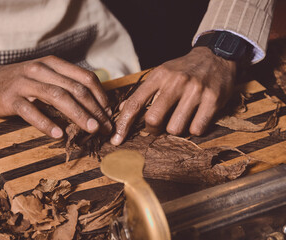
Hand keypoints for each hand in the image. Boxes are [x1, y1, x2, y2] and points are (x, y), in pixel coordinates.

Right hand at [0, 56, 111, 138]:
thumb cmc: (21, 82)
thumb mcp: (44, 76)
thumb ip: (65, 85)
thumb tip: (92, 105)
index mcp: (54, 64)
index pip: (85, 77)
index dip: (100, 95)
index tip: (109, 112)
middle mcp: (42, 70)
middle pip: (75, 88)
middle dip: (94, 109)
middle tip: (105, 126)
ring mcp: (26, 83)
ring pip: (58, 97)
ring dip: (78, 114)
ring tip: (91, 129)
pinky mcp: (11, 98)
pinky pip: (31, 111)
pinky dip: (46, 123)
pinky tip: (58, 134)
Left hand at [111, 47, 236, 144]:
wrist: (216, 56)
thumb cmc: (184, 69)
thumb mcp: (161, 74)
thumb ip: (143, 92)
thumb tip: (122, 108)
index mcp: (159, 76)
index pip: (135, 103)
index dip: (123, 124)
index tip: (116, 140)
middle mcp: (176, 82)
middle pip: (153, 119)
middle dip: (153, 129)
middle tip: (158, 126)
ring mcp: (195, 91)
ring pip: (175, 128)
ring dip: (175, 129)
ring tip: (180, 118)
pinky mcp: (213, 100)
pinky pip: (197, 129)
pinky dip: (194, 129)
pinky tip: (196, 118)